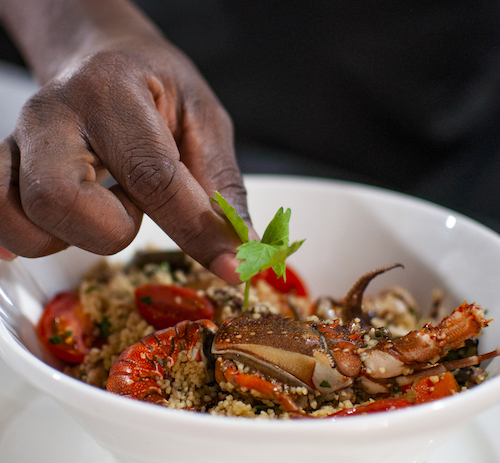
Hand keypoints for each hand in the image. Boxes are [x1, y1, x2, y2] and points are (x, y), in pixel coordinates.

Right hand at [0, 1, 253, 283]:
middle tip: (132, 207)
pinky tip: (62, 225)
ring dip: (73, 235)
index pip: (153, 177)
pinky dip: (26, 237)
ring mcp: (20, 139)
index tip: (230, 268)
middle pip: (61, 201)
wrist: (101, 57)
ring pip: (22, 221)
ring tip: (102, 205)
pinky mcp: (4, 163)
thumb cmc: (156, 86)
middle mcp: (54, 113)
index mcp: (113, 92)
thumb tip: (240, 249)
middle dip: (111, 229)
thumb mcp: (204, 121)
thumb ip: (220, 185)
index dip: (196, 231)